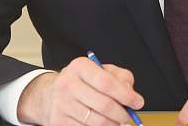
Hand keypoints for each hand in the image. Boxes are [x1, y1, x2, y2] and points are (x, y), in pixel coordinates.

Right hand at [17, 56, 143, 125]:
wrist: (50, 94)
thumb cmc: (81, 82)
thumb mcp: (100, 71)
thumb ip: (120, 78)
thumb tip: (131, 94)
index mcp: (80, 67)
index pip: (107, 82)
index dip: (126, 95)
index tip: (138, 102)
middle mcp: (68, 84)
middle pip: (104, 105)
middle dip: (122, 114)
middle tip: (128, 117)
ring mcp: (61, 104)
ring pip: (97, 122)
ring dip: (113, 125)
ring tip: (117, 122)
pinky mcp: (58, 121)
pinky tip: (103, 124)